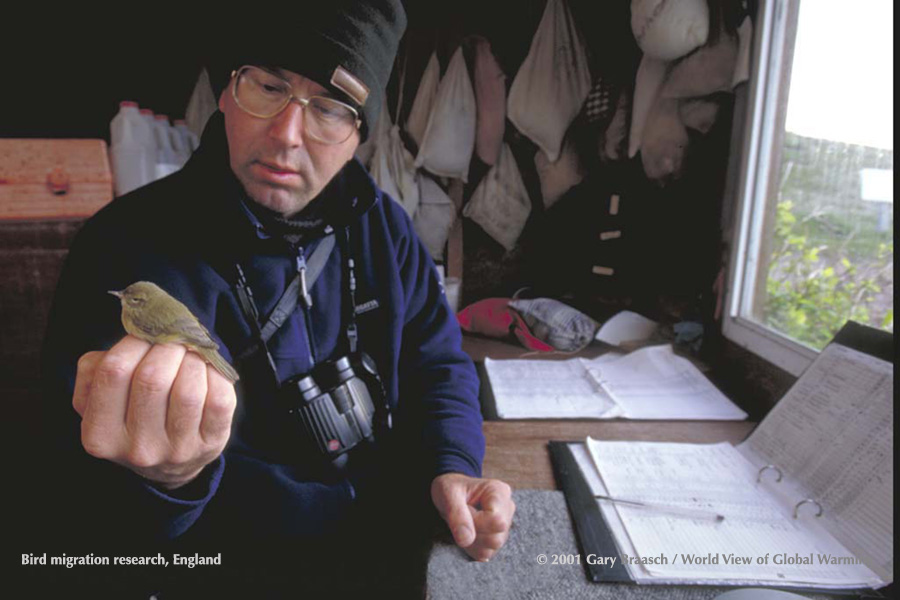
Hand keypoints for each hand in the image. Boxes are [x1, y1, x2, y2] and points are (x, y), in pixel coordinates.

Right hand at [72, 335, 236, 489]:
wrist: (168, 465)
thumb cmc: (131, 416)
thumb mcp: (100, 400)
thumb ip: (100, 367)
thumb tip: (138, 333)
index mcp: (99, 434)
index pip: (114, 371)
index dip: (134, 342)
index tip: (146, 335)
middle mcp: (137, 448)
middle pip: (153, 378)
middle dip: (167, 347)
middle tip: (174, 341)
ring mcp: (176, 449)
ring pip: (188, 389)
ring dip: (193, 360)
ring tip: (190, 356)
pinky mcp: (211, 444)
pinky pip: (219, 398)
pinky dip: (216, 374)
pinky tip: (208, 371)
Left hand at [431, 473, 514, 561]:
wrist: (450, 493)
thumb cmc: (450, 489)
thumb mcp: (448, 493)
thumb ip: (457, 515)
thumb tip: (466, 540)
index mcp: (499, 491)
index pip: (496, 520)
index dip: (476, 522)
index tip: (464, 511)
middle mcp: (507, 508)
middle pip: (497, 538)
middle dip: (474, 533)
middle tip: (462, 518)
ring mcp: (505, 524)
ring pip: (493, 547)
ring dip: (472, 541)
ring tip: (464, 524)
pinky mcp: (498, 538)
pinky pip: (487, 553)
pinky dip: (472, 547)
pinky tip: (467, 532)